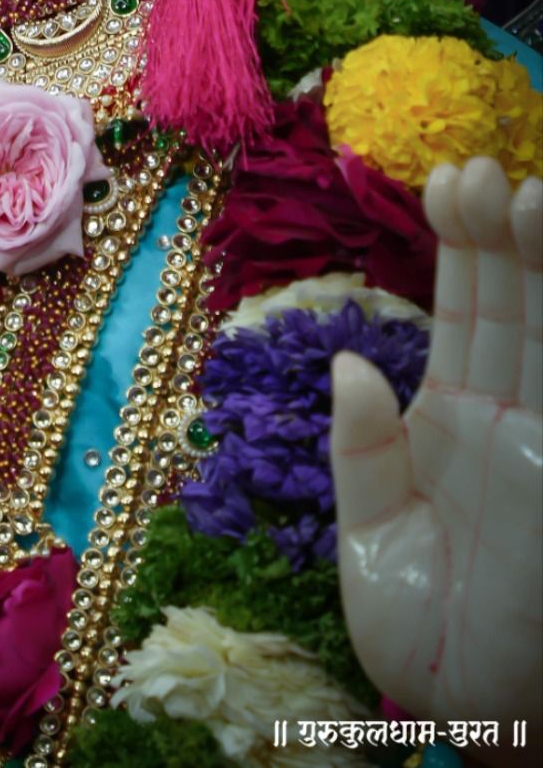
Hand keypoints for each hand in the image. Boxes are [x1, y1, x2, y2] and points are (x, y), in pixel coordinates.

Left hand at [330, 158, 541, 727]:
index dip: (459, 242)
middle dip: (501, 231)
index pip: (463, 307)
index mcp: (453, 421)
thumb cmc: (426, 645)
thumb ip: (364, 455)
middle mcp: (512, 417)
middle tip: (484, 167)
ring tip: (531, 196)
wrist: (484, 726)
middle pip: (513, 301)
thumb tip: (354, 362)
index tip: (447, 179)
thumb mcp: (371, 547)